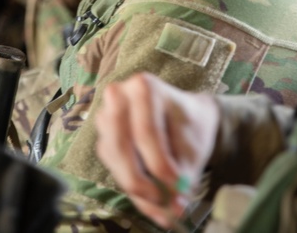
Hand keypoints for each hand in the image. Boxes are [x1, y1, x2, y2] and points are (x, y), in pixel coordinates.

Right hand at [95, 73, 220, 228]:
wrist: (185, 119)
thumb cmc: (189, 127)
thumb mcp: (194, 147)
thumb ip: (183, 176)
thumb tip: (173, 208)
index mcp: (144, 87)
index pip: (146, 131)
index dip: (159, 164)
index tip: (178, 186)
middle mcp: (117, 96)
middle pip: (119, 145)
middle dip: (139, 179)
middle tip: (161, 200)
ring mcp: (105, 116)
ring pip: (112, 157)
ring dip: (135, 185)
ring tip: (161, 201)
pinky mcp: (103, 137)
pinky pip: (111, 165)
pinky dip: (130, 185)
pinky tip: (150, 194)